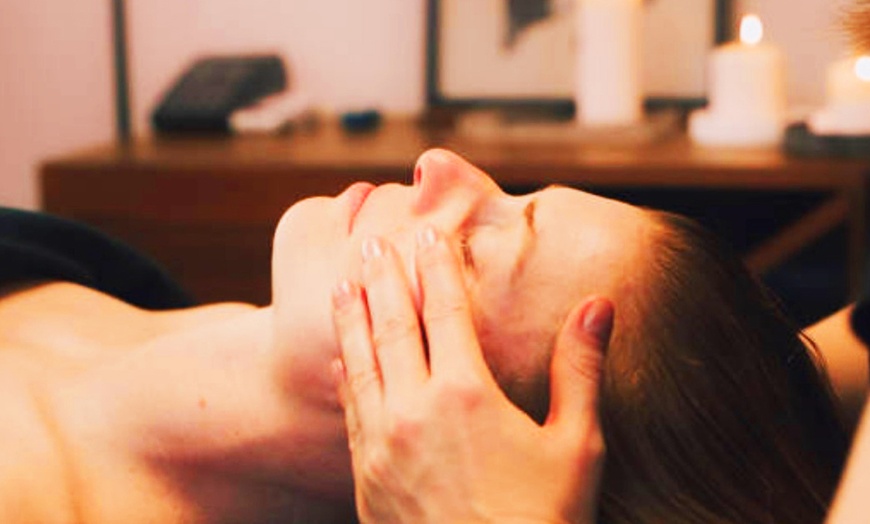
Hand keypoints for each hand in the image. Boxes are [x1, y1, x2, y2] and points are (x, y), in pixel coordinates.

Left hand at [331, 226, 611, 523]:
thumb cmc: (543, 521)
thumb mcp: (575, 447)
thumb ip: (579, 370)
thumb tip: (598, 306)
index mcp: (468, 395)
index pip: (446, 311)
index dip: (436, 267)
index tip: (427, 233)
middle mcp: (415, 410)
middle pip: (393, 325)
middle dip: (384, 278)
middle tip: (374, 241)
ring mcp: (381, 444)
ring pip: (360, 362)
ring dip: (351, 317)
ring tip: (342, 281)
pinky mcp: (365, 476)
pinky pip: (350, 409)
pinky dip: (344, 373)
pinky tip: (340, 357)